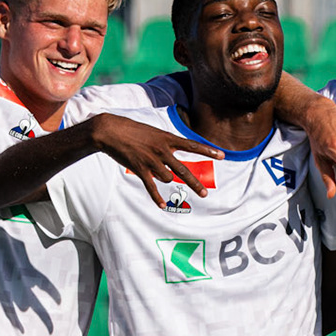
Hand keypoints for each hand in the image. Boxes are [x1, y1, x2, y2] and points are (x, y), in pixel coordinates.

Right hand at [88, 114, 214, 209]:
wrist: (112, 131)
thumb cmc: (132, 130)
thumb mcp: (154, 132)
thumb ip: (166, 144)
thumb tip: (172, 158)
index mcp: (167, 139)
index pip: (192, 145)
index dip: (208, 151)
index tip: (222, 156)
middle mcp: (163, 151)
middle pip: (184, 170)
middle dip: (195, 184)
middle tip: (204, 194)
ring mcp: (152, 161)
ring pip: (167, 179)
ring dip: (165, 181)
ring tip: (155, 173)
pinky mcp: (140, 169)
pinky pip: (152, 187)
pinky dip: (157, 197)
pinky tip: (162, 205)